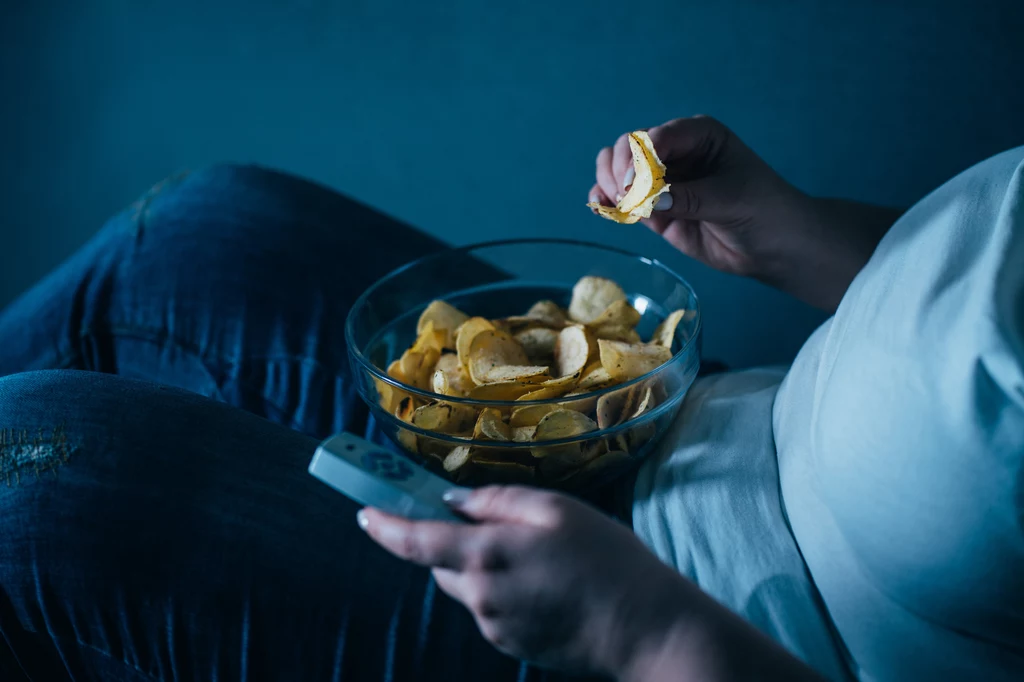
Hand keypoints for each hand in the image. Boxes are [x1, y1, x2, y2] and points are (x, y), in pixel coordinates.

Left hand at [358, 486, 692, 676]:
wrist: (644, 629)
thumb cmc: (606, 560)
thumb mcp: (557, 510)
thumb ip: (498, 501)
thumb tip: (455, 502)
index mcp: (486, 556)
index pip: (415, 542)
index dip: (384, 525)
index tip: (363, 511)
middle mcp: (480, 596)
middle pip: (440, 564)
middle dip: (452, 541)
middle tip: (490, 522)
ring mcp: (494, 626)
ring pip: (468, 586)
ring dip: (483, 566)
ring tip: (540, 555)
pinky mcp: (511, 645)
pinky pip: (491, 608)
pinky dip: (504, 589)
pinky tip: (548, 582)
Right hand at [590, 116, 902, 311]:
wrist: (773, 247)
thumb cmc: (764, 211)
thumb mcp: (731, 200)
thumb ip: (690, 198)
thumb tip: (649, 201)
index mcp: (698, 134)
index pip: (656, 136)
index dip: (638, 157)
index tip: (633, 184)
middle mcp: (675, 151)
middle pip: (628, 148)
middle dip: (620, 170)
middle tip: (627, 198)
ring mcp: (661, 180)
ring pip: (617, 170)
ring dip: (608, 184)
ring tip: (618, 205)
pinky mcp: (653, 207)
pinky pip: (620, 198)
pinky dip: (606, 201)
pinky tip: (603, 208)